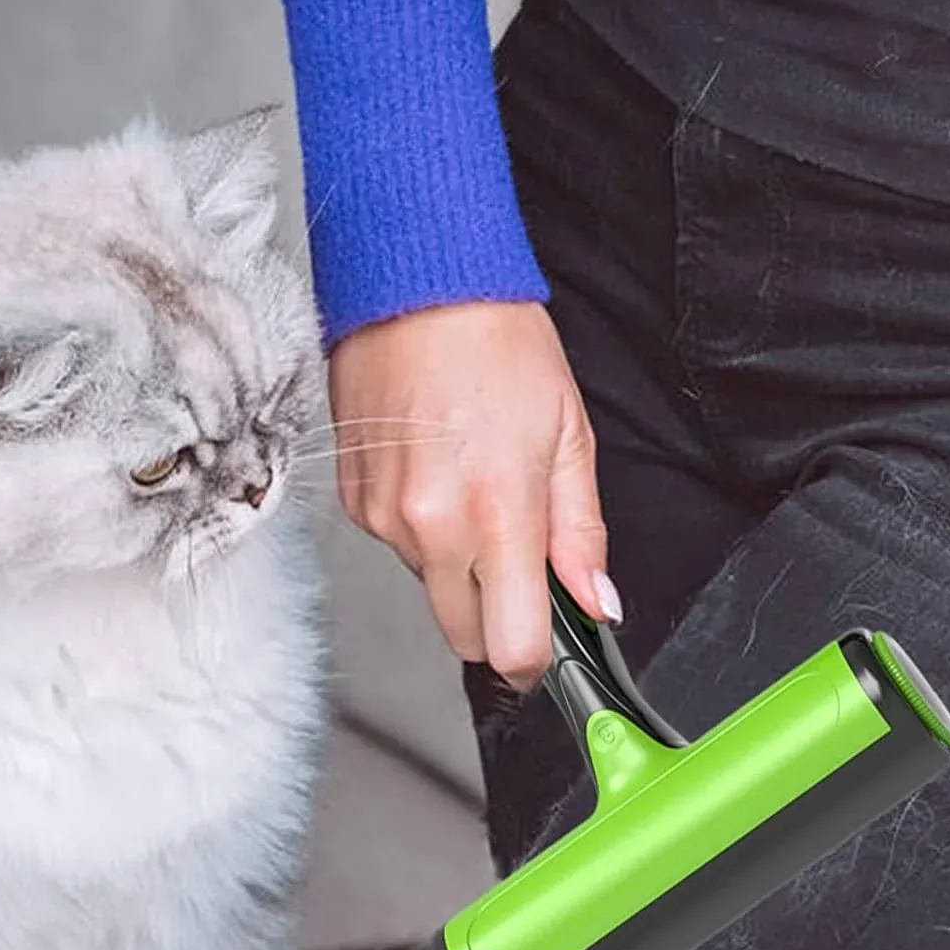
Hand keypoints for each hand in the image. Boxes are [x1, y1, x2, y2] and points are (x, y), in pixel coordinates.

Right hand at [327, 300, 619, 690]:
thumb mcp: (569, 437)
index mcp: (498, 515)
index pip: (512, 645)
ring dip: (454, 564)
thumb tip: (595, 602)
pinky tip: (434, 470)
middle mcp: (432, 528)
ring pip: (429, 588)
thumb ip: (581, 535)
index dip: (534, 662)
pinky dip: (419, 529)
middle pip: (464, 636)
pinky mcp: (355, 504)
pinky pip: (395, 547)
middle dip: (494, 618)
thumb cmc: (497, 347)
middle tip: (515, 560)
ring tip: (471, 484)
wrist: (417, 287)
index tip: (544, 654)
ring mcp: (385, 519)